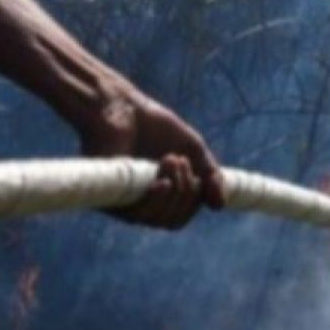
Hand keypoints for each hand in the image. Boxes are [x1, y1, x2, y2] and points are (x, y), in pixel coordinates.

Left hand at [78, 88, 223, 228]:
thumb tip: (219, 206)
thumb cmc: (155, 127)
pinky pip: (138, 215)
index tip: (199, 177)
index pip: (181, 217)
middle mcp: (140, 203)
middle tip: (181, 161)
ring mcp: (125, 201)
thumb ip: (210, 177)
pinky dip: (156, 200)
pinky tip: (162, 182)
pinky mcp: (110, 196)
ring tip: (171, 160)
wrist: (122, 108)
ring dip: (175, 192)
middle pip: (172, 221)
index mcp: (159, 196)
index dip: (195, 202)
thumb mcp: (193, 151)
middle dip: (187, 193)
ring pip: (158, 219)